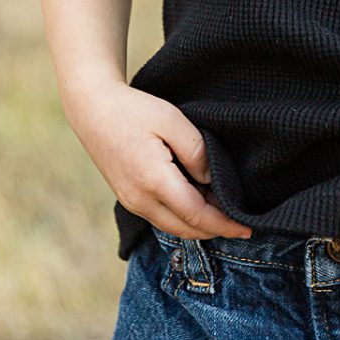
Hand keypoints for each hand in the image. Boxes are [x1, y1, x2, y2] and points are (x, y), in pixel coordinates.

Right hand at [64, 81, 250, 241]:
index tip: (247, 229)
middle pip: (186, 229)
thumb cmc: (132, 110)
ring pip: (172, 227)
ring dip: (198, 225)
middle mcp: (140, 199)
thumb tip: (213, 182)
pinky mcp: (127, 198)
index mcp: (154, 180)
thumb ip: (197, 152)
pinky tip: (195, 202)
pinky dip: (182, 218)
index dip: (225, 225)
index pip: (197, 215)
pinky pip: (160, 217)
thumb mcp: (172, 120)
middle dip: (215, 230)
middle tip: (240, 224)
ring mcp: (130, 201)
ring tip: (221, 212)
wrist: (92, 108)